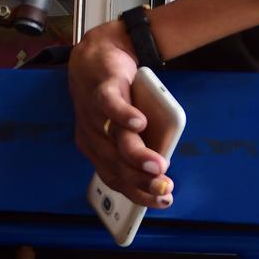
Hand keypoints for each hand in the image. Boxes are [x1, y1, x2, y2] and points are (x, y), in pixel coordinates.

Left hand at [68, 21, 172, 207]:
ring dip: (138, 155)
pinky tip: (140, 123)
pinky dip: (124, 115)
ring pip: (115, 141)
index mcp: (97, 151)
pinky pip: (110, 105)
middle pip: (116, 165)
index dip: (138, 193)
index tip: (161, 202)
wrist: (98, 56)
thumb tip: (162, 170)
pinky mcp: (104, 89)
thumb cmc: (114, 98)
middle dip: (142, 181)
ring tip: (159, 166)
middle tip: (164, 189)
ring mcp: (96, 114)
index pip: (115, 179)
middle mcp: (93, 136)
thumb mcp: (126, 128)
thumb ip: (140, 146)